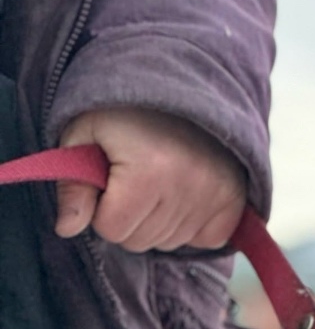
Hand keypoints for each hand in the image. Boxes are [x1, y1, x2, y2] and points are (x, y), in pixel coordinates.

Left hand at [55, 107, 246, 251]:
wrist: (182, 85)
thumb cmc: (125, 110)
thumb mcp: (85, 134)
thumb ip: (73, 185)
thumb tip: (66, 229)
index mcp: (148, 173)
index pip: (112, 229)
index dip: (102, 208)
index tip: (109, 179)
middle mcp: (187, 190)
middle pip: (140, 241)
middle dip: (128, 217)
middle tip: (132, 179)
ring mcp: (215, 199)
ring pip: (168, 243)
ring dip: (157, 222)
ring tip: (159, 182)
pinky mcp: (234, 203)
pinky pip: (205, 240)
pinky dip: (191, 226)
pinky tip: (183, 197)